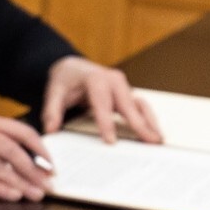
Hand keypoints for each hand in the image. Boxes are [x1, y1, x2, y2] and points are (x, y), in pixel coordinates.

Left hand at [41, 55, 161, 143]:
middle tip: (150, 141)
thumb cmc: (65, 80)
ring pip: (140, 105)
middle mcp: (114, 81)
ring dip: (150, 122)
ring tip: (158, 141)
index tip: (111, 141)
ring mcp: (123, 87)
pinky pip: (140, 107)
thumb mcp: (54, 92)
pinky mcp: (127, 94)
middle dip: (139, 124)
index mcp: (96, 79)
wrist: (73, 67)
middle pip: (128, 104)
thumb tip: (51, 129)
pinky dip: (148, 120)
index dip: (107, 123)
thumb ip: (52, 110)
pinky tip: (154, 133)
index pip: (102, 104)